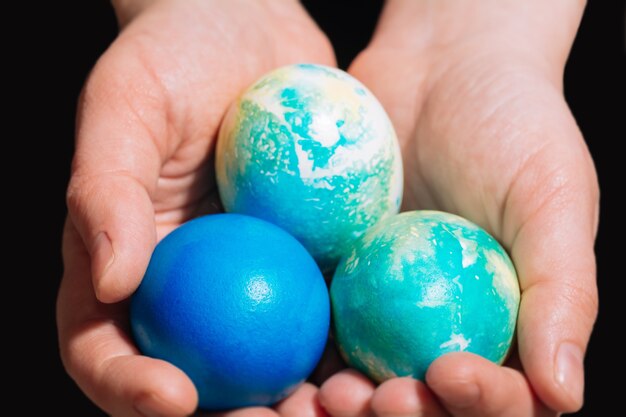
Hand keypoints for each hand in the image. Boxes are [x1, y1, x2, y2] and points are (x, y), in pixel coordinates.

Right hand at [57, 0, 334, 414]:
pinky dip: (353, 345)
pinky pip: (331, 314)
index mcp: (126, 265)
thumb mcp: (124, 107)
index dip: (128, 386)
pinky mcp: (312, 262)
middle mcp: (189, 287)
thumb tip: (110, 281)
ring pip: (270, 364)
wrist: (248, 26)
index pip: (105, 347)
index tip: (171, 397)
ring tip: (339, 402)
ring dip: (303, 399)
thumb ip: (105, 191)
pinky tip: (381, 355)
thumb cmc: (172, 58)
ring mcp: (255, 281)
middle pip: (196, 377)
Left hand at [319, 1, 598, 415]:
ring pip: (362, 373)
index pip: (501, 393)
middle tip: (373, 399)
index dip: (481, 404)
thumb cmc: (514, 127)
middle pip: (423, 397)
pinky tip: (282, 355)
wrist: (440, 68)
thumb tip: (561, 393)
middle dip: (401, 415)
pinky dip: (298, 346)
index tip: (449, 373)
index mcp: (504, 321)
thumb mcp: (555, 198)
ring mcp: (382, 304)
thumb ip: (563, 292)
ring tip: (323, 395)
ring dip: (341, 401)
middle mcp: (441, 323)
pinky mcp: (334, 275)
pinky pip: (314, 319)